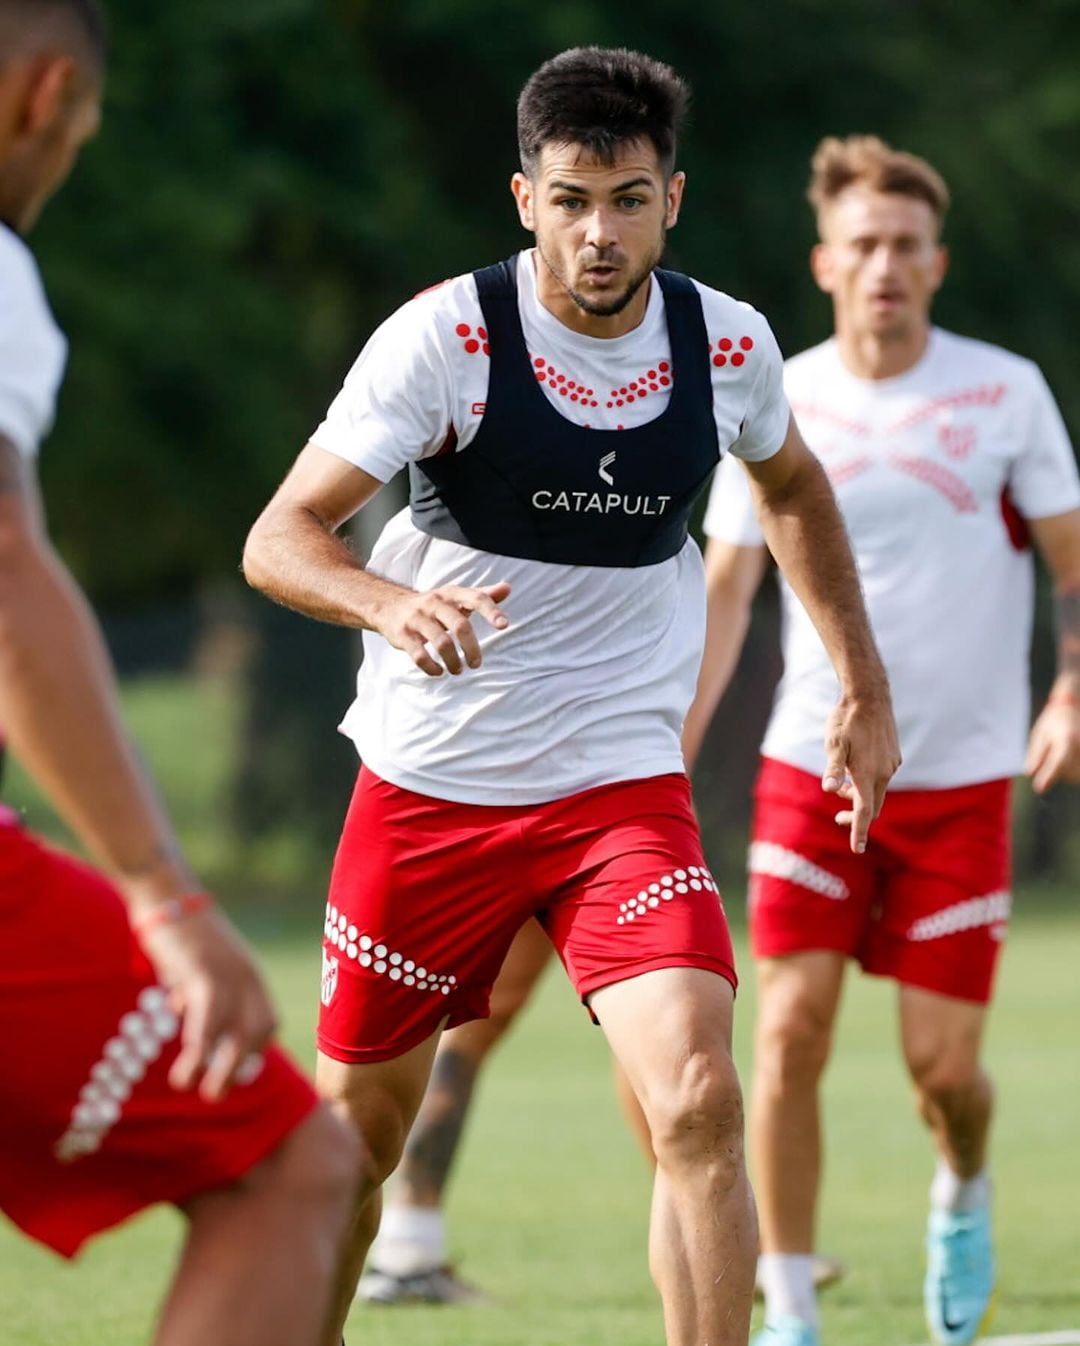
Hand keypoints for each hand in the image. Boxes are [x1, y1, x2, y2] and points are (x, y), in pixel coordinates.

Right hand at [136, 907, 278, 1101]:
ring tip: (197, 1089)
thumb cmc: (179, 933)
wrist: (165, 893)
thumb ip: (198, 992)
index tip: (235, 1075)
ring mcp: (228, 971)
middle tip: (216, 1095)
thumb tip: (185, 1018)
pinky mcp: (204, 968)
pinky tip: (188, 1059)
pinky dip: (201, 1041)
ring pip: (236, 1028)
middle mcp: (247, 976)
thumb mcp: (197, 966)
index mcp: (249, 976)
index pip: (267, 1022)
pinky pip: (208, 1012)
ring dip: (219, 1065)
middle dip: (240, 1067)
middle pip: (260, 1029)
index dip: (254, 1052)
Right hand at [375, 581, 510, 675]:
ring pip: (441, 642)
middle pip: (460, 625)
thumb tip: (507, 588)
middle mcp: (434, 603)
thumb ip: (481, 595)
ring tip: (458, 670)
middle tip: (476, 664)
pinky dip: (431, 667)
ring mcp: (417, 619)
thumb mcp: (455, 597)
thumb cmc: (432, 605)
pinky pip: (419, 655)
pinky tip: (439, 671)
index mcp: (450, 594)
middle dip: (472, 648)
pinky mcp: (403, 635)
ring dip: (453, 661)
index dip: (491, 611)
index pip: (474, 598)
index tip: (504, 625)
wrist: (389, 606)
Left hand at [822, 688, 900, 853]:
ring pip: (876, 791)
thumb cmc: (846, 720)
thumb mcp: (834, 744)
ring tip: (840, 786)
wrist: (870, 697)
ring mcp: (891, 764)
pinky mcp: (893, 756)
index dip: (859, 831)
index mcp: (868, 774)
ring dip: (859, 796)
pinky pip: (881, 778)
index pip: (864, 811)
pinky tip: (853, 771)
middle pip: (872, 806)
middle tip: (838, 818)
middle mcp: (884, 772)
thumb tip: (828, 789)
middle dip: (857, 817)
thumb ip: (832, 768)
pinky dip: (867, 783)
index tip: (857, 849)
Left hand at [1026, 699, 1079, 792]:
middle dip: (1056, 773)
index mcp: (1067, 739)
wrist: (1072, 706)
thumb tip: (1030, 772)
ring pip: (1076, 775)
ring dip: (1066, 774)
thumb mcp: (1040, 734)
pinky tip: (1069, 759)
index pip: (1058, 762)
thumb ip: (1037, 754)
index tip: (1038, 788)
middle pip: (1068, 773)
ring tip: (1061, 753)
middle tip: (1051, 754)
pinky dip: (1074, 771)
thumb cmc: (1054, 720)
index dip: (1048, 776)